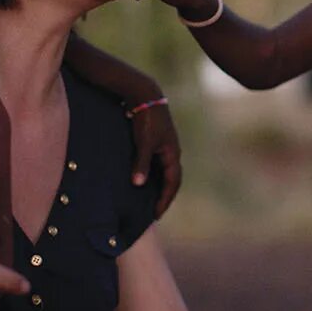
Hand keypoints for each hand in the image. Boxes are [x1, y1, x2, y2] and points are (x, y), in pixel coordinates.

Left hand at [129, 101, 183, 218]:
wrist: (145, 96)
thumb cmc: (146, 120)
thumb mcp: (144, 143)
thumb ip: (141, 164)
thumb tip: (138, 184)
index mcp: (173, 154)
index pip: (172, 183)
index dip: (165, 199)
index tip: (156, 214)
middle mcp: (172, 152)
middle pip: (172, 180)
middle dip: (164, 196)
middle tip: (155, 212)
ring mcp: (165, 147)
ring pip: (164, 173)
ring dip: (159, 187)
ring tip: (149, 200)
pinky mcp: (157, 142)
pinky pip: (158, 165)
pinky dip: (153, 176)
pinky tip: (143, 181)